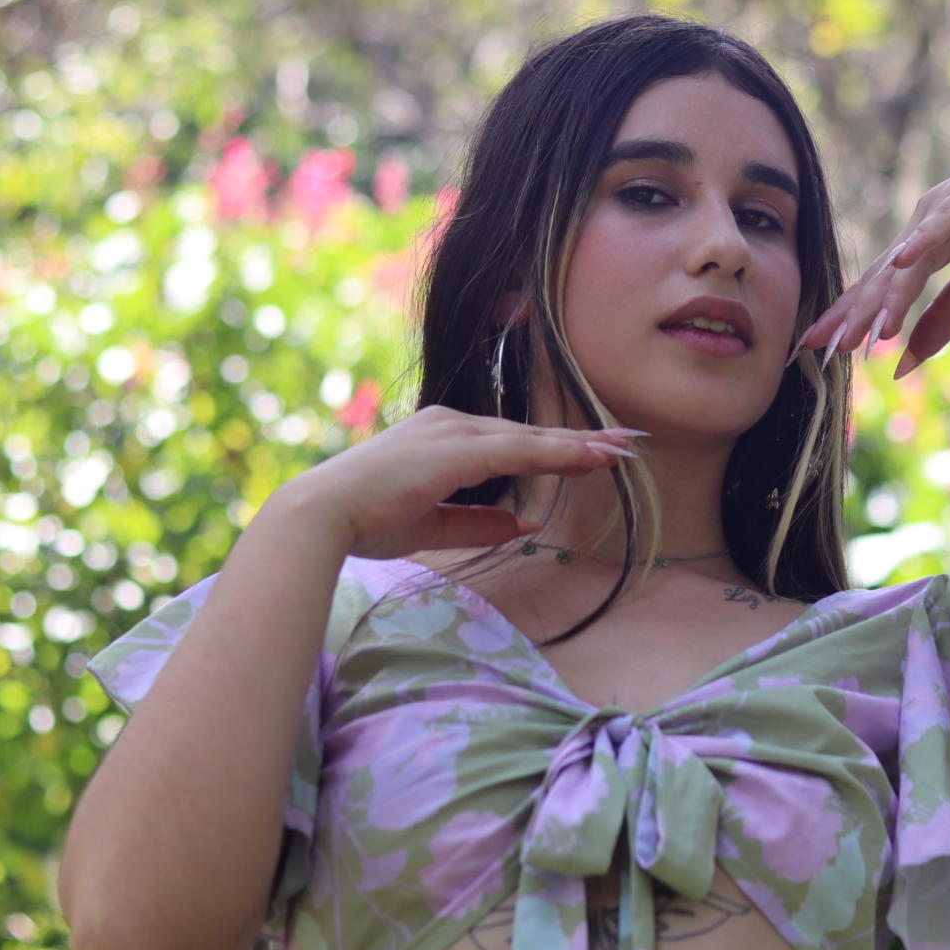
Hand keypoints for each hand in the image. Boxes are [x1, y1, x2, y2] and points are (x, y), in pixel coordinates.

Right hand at [280, 406, 642, 558]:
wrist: (323, 515)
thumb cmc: (365, 521)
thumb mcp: (433, 525)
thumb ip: (479, 521)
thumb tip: (528, 524)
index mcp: (441, 439)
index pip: (511, 443)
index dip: (556, 448)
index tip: (596, 452)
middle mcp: (450, 425)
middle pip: (529, 433)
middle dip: (580, 440)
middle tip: (627, 441)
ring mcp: (453, 432)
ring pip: (531, 438)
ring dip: (580, 444)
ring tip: (624, 448)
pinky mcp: (457, 448)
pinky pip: (521, 450)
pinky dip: (559, 452)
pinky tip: (592, 457)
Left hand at [791, 127, 949, 378]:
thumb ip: (944, 318)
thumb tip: (906, 362)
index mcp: (921, 246)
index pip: (876, 289)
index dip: (847, 317)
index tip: (815, 347)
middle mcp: (920, 228)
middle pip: (877, 278)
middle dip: (846, 314)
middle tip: (812, 345)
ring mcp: (940, 212)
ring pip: (904, 263)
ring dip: (884, 299)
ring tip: (862, 334)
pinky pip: (940, 226)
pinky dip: (920, 244)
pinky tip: (901, 263)